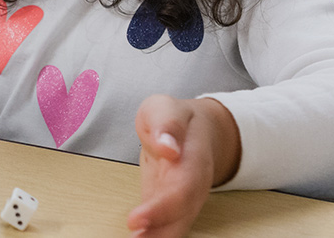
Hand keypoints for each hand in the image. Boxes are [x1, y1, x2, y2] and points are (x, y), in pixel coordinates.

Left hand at [127, 95, 239, 236]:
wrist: (197, 128)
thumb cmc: (178, 118)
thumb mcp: (165, 107)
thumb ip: (166, 123)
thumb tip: (168, 146)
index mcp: (193, 156)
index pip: (182, 187)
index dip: (162, 207)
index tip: (136, 218)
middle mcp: (193, 182)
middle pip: (182, 213)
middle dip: (159, 230)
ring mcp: (185, 196)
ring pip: (178, 224)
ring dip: (158, 236)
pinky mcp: (170, 204)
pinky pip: (167, 224)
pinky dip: (155, 234)